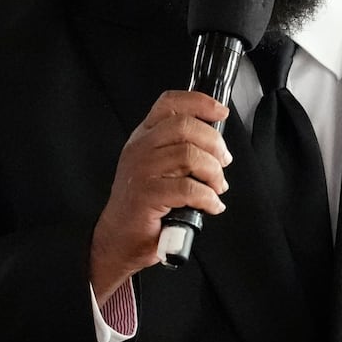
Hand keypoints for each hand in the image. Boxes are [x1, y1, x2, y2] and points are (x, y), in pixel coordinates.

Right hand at [90, 90, 231, 299]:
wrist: (118, 239)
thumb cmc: (143, 205)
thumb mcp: (159, 167)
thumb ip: (179, 148)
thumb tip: (216, 143)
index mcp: (144, 136)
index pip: (170, 103)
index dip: (200, 102)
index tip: (221, 112)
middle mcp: (140, 148)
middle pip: (185, 126)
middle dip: (214, 143)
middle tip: (223, 162)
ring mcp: (140, 170)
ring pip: (189, 155)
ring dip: (213, 173)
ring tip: (216, 188)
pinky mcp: (146, 195)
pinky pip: (188, 188)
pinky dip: (208, 198)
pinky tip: (211, 205)